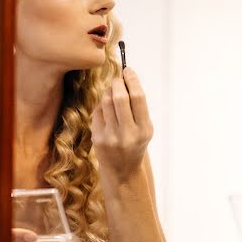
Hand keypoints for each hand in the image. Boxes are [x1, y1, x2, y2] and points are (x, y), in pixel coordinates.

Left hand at [91, 67, 153, 182]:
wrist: (122, 171)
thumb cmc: (135, 143)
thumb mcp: (144, 128)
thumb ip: (137, 106)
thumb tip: (125, 77)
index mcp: (144, 129)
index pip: (137, 97)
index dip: (132, 79)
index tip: (128, 70)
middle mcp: (128, 134)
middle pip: (120, 97)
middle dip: (117, 82)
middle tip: (118, 79)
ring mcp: (111, 137)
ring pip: (106, 102)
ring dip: (108, 91)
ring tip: (112, 92)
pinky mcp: (97, 139)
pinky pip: (97, 112)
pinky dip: (101, 105)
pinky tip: (106, 109)